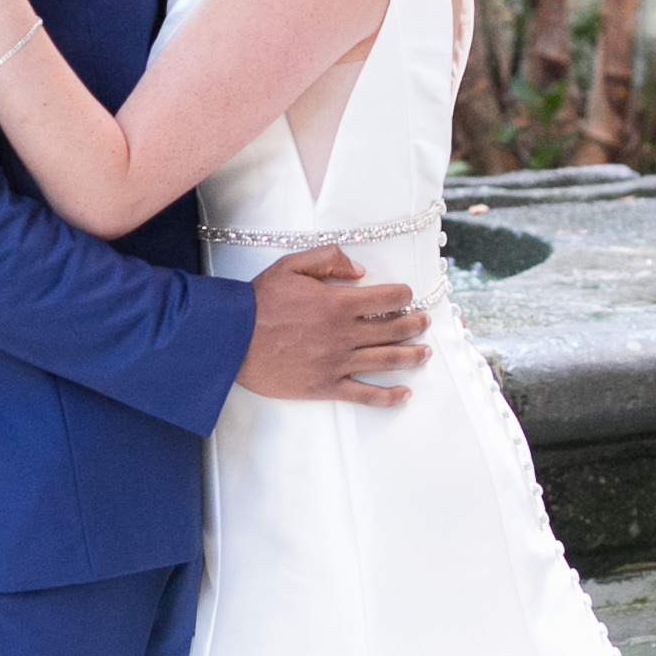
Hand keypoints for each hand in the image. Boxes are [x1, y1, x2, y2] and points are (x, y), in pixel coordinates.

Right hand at [237, 247, 431, 408]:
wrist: (231, 339)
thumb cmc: (258, 302)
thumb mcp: (290, 265)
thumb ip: (328, 259)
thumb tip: (360, 271)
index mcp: (338, 303)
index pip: (387, 299)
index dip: (404, 295)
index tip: (408, 295)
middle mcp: (344, 334)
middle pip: (393, 330)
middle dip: (414, 324)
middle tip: (424, 321)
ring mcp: (337, 363)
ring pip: (386, 361)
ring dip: (411, 356)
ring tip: (424, 352)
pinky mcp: (326, 386)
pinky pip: (365, 394)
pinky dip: (389, 396)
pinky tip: (404, 394)